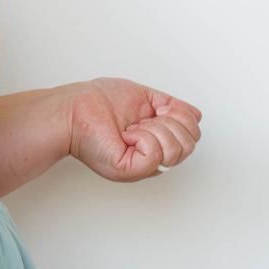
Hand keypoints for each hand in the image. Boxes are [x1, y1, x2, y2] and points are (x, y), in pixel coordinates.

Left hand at [64, 77, 201, 182]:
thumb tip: (195, 115)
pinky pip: (156, 153)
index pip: (193, 135)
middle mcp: (152, 157)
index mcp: (157, 141)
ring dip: (155, 129)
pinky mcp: (129, 170)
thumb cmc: (98, 102)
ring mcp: (141, 167)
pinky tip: (125, 135)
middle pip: (190, 144)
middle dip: (168, 122)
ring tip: (131, 127)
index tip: (153, 110)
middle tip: (140, 120)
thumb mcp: (146, 97)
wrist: (73, 108)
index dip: (179, 116)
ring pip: (177, 149)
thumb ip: (173, 107)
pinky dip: (143, 136)